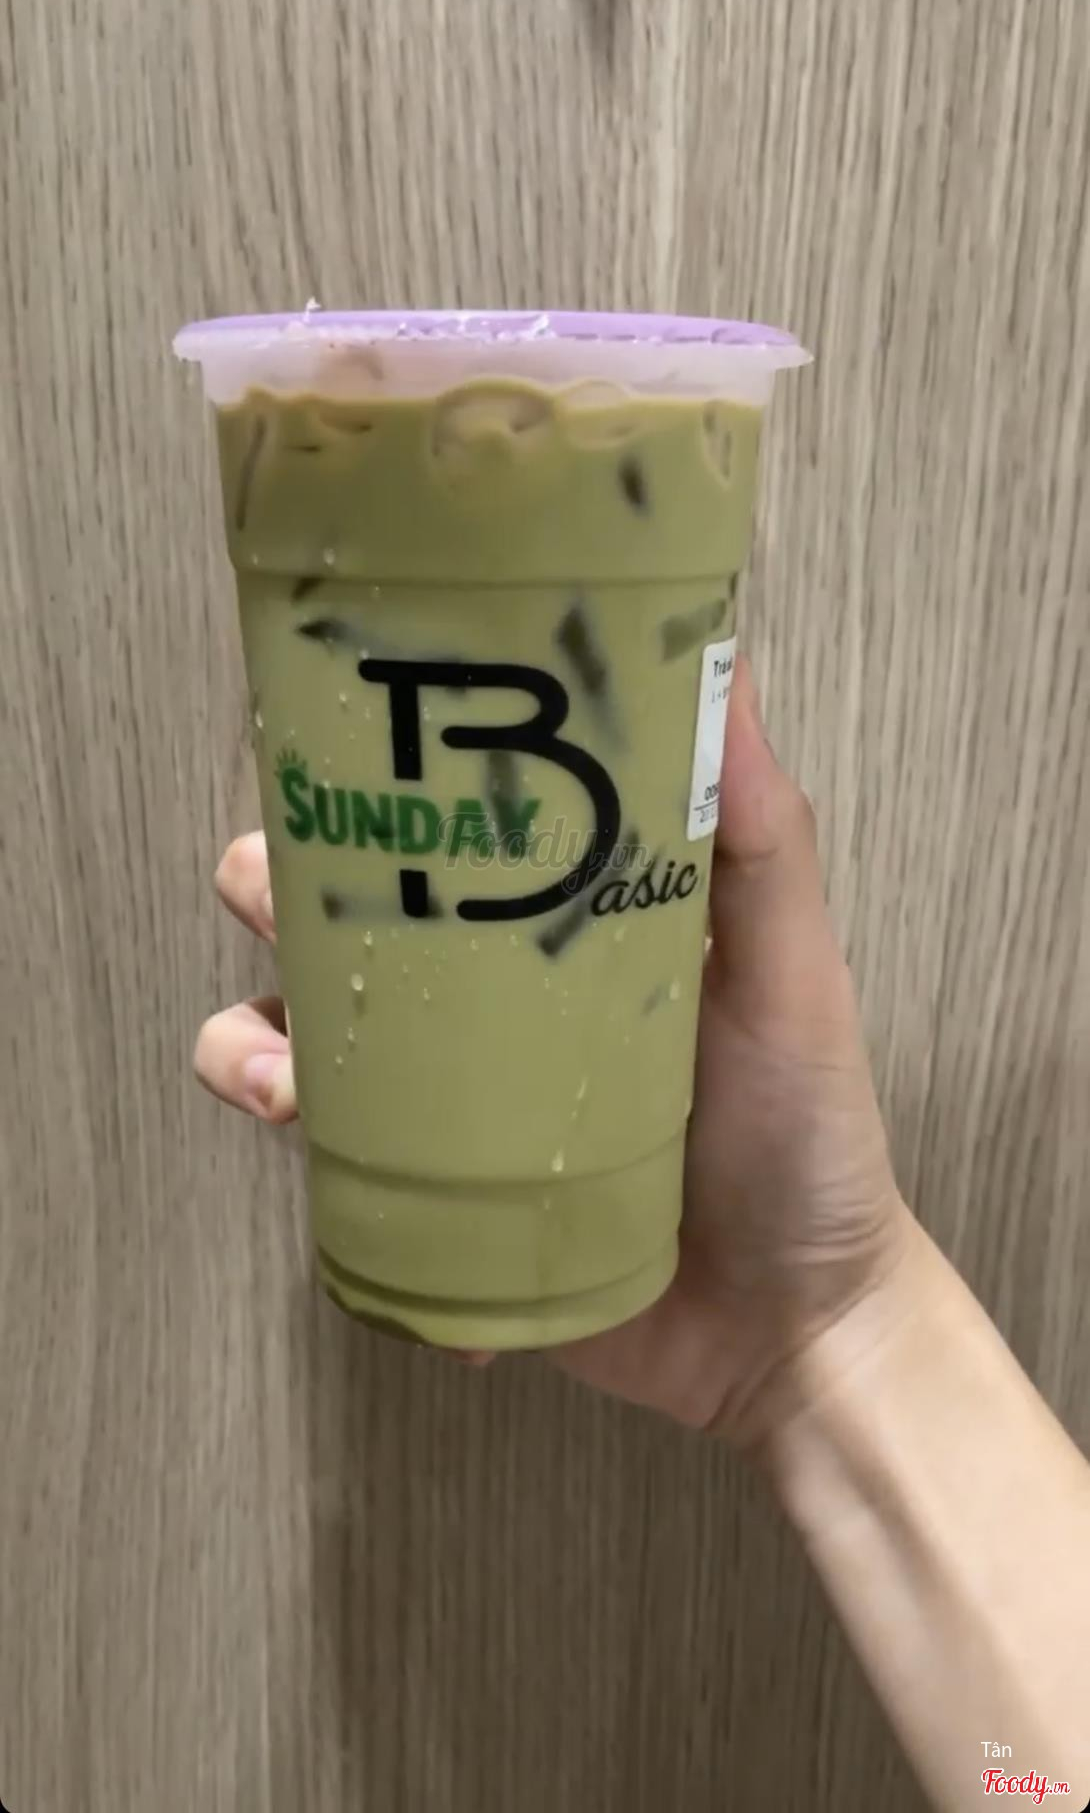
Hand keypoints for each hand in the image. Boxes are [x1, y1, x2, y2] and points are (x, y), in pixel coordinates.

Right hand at [196, 661, 911, 1445]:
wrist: (791, 1329)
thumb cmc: (805, 1134)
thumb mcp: (792, 976)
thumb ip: (765, 839)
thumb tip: (729, 666)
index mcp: (553, 917)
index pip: (436, 818)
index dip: (367, 775)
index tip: (335, 747)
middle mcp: (483, 998)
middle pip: (333, 913)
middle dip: (273, 890)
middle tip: (284, 903)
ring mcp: (446, 1103)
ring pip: (296, 1038)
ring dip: (253, 1040)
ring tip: (290, 1081)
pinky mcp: (429, 1204)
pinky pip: (327, 1174)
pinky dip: (307, 1176)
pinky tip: (341, 1187)